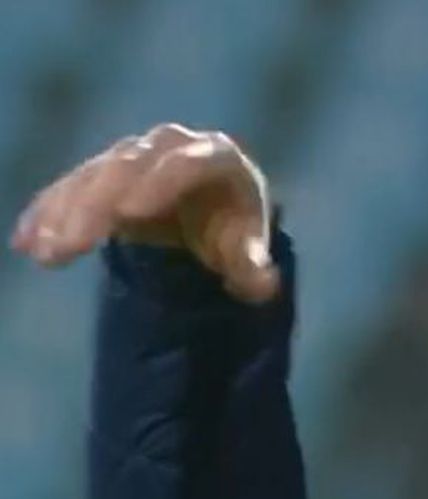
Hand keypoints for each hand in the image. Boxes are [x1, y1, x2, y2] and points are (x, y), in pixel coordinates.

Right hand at [9, 122, 279, 302]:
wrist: (212, 209)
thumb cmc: (235, 226)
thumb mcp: (247, 247)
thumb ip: (251, 264)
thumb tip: (261, 285)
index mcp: (215, 156)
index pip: (188, 163)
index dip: (159, 183)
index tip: (128, 212)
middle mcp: (170, 145)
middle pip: (130, 167)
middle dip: (96, 203)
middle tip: (71, 243)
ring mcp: (134, 154)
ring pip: (94, 174)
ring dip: (64, 211)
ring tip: (44, 251)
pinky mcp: (104, 170)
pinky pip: (71, 186)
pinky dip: (48, 212)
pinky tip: (26, 242)